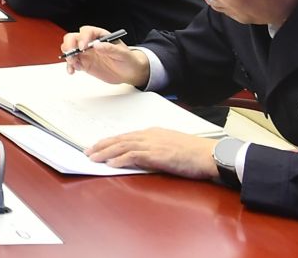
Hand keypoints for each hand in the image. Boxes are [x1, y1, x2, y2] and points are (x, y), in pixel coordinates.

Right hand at [60, 26, 148, 84]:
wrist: (130, 73)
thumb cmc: (128, 60)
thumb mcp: (123, 54)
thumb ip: (110, 48)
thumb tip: (97, 45)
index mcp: (100, 36)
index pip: (87, 32)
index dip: (82, 38)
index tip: (83, 47)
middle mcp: (90, 43)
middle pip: (73, 38)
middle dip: (69, 45)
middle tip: (71, 54)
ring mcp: (86, 53)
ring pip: (70, 49)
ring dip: (68, 55)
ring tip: (72, 63)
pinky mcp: (85, 64)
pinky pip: (73, 63)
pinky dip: (70, 66)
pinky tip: (72, 70)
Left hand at [84, 128, 216, 179]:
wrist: (209, 154)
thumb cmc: (195, 153)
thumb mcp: (172, 146)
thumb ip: (156, 148)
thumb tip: (143, 156)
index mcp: (153, 133)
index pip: (126, 136)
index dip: (110, 141)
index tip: (98, 146)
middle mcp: (150, 136)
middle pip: (120, 139)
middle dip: (102, 145)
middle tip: (88, 151)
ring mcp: (152, 144)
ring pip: (122, 146)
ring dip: (105, 152)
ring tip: (93, 158)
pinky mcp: (156, 155)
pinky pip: (132, 156)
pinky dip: (119, 159)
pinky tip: (110, 164)